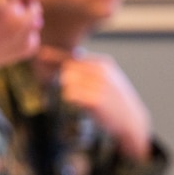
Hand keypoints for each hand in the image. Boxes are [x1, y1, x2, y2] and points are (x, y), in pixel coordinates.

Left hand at [36, 47, 151, 160]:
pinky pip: (70, 95)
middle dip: (63, 79)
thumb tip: (74, 54)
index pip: (73, 57)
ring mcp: (99, 85)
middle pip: (67, 69)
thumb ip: (91, 67)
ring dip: (69, 91)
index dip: (55, 57)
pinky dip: (71, 100)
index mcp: (103, 63)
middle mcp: (101, 71)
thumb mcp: (109, 77)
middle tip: (72, 90)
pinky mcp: (95, 100)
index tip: (40, 54)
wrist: (132, 120)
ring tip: (82, 99)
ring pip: (67, 82)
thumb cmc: (117, 100)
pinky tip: (82, 104)